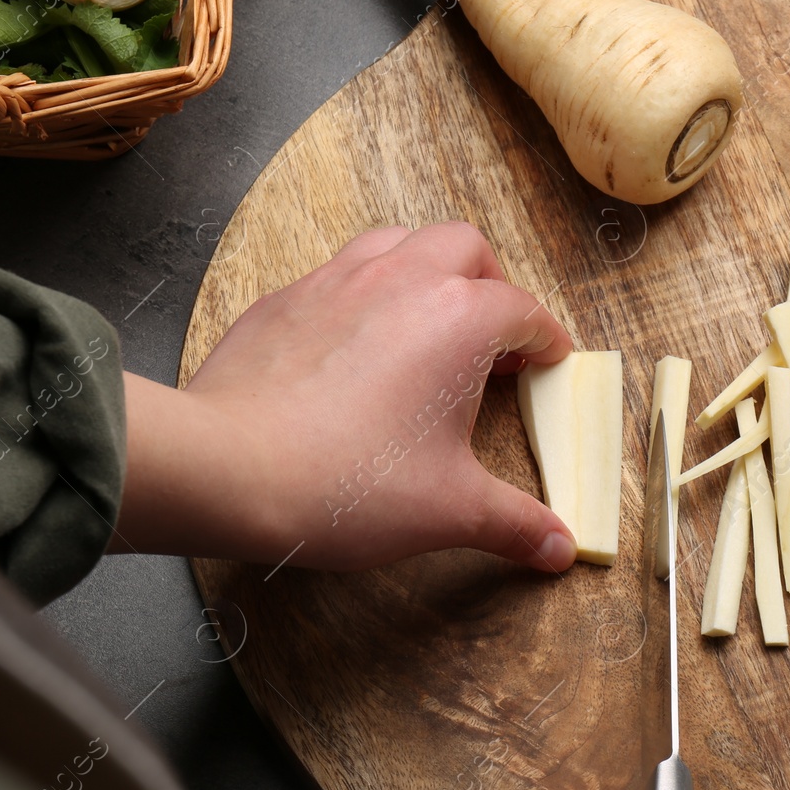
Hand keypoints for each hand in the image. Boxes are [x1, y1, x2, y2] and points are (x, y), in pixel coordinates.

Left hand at [109, 222, 578, 570]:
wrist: (229, 469)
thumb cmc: (347, 483)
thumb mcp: (450, 511)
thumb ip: (514, 523)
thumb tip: (560, 547)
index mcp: (459, 318)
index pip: (525, 313)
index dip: (545, 341)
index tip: (549, 363)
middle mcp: (402, 279)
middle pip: (466, 249)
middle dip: (491, 284)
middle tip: (494, 338)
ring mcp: (337, 280)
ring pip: (398, 242)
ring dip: (425, 271)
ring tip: (428, 323)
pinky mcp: (285, 299)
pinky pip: (337, 273)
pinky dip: (363, 295)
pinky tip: (356, 345)